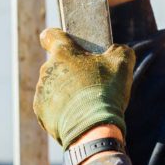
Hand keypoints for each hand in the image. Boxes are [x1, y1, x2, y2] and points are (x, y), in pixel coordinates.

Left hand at [34, 28, 134, 148]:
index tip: (68, 44)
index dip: (58, 37)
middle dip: (71, 71)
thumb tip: (117, 50)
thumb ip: (119, 50)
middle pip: (58, 65)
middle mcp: (47, 70)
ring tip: (86, 103)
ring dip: (66, 91)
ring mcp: (42, 92)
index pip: (51, 35)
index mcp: (63, 53)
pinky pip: (51, 107)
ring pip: (54, 87)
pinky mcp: (41, 113)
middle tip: (91, 82)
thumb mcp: (122, 64)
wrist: (93, 129)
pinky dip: (62, 111)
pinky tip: (78, 116)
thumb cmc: (105, 92)